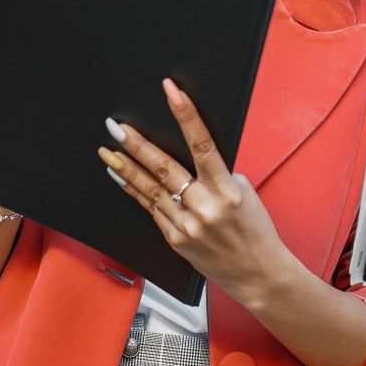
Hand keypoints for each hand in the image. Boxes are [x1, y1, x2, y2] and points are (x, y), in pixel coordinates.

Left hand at [99, 78, 291, 304]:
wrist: (257, 274)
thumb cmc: (255, 230)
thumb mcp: (246, 193)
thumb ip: (218, 175)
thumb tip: (191, 156)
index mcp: (228, 191)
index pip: (203, 145)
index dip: (186, 115)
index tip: (172, 92)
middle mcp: (205, 208)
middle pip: (165, 169)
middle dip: (137, 146)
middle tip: (116, 127)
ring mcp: (187, 226)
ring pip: (151, 190)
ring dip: (126, 169)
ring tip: (108, 152)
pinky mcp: (175, 240)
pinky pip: (152, 210)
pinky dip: (136, 192)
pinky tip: (123, 179)